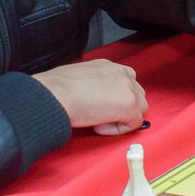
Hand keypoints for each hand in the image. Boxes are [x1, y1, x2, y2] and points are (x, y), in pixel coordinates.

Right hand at [33, 58, 147, 134]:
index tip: (101, 105)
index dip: (114, 96)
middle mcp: (121, 73)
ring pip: (140, 108)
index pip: (124, 80)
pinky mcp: (129, 105)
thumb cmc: (55, 89)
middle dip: (123, 107)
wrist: (55, 95)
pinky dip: (117, 129)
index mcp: (107, 66)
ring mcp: (128, 88)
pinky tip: (99, 125)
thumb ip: (91, 84)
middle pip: (137, 94)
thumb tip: (90, 96)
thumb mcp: (76, 77)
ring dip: (122, 118)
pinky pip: (134, 123)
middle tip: (100, 115)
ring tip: (98, 120)